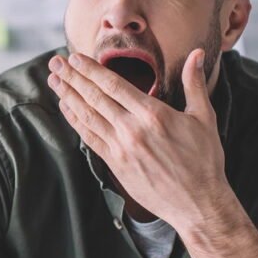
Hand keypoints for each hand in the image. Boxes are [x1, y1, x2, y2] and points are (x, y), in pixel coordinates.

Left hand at [48, 48, 229, 231]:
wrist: (198, 205)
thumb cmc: (204, 161)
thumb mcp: (204, 118)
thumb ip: (194, 83)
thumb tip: (197, 53)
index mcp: (153, 114)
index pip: (113, 85)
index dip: (91, 69)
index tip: (75, 57)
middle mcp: (133, 130)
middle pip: (95, 97)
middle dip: (72, 77)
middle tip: (55, 62)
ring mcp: (121, 149)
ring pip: (87, 116)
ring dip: (68, 96)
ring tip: (53, 80)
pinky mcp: (115, 165)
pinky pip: (89, 138)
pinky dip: (75, 121)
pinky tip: (66, 108)